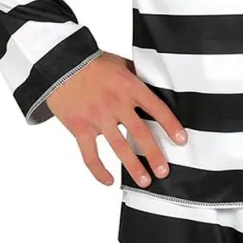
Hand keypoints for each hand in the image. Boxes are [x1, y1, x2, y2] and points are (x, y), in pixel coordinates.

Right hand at [46, 51, 187, 188]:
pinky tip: (109, 180)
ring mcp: (98, 118)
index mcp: (130, 87)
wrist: (61, 63)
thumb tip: (153, 83)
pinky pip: (90, 154)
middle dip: (154, 155)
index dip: (171, 126)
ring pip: (120, 147)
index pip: (156, 109)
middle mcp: (116, 104)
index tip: (181, 140)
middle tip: (164, 171)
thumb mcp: (120, 63)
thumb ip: (136, 76)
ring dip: (133, 166)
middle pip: (141, 134)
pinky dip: (98, 170)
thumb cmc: (90, 61)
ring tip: (144, 181)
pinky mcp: (80, 128)